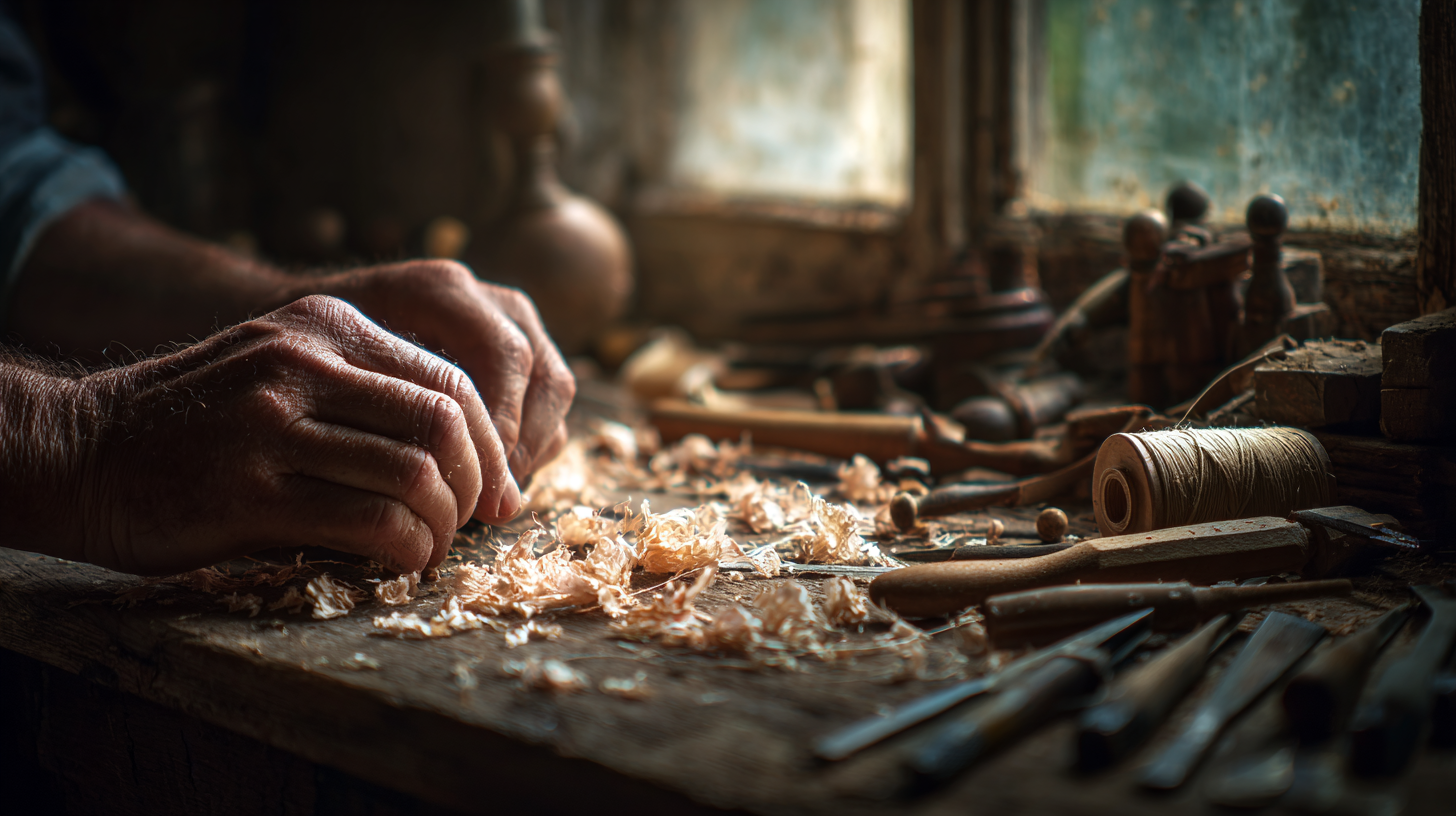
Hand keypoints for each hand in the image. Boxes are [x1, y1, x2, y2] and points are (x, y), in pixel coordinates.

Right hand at [75, 295, 511, 574]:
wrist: (83, 451)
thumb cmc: (199, 423)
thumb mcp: (283, 367)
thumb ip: (366, 387)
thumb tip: (470, 449)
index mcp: (326, 327)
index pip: (450, 381)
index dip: (490, 444)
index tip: (494, 489)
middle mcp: (303, 366)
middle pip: (444, 424)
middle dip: (477, 485)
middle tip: (471, 521)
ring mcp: (273, 428)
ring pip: (416, 475)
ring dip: (442, 525)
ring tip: (429, 547)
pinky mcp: (248, 494)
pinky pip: (369, 523)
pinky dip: (406, 551)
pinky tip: (398, 563)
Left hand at [286, 260, 574, 504]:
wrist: (312, 335)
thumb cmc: (311, 360)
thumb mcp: (330, 373)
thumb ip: (381, 406)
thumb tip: (422, 473)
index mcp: (439, 291)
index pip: (503, 355)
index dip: (500, 424)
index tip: (471, 481)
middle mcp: (484, 300)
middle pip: (541, 374)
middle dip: (519, 445)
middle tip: (488, 500)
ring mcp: (509, 325)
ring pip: (552, 388)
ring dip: (530, 447)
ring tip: (487, 494)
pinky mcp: (518, 355)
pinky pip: (546, 401)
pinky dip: (529, 442)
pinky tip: (487, 475)